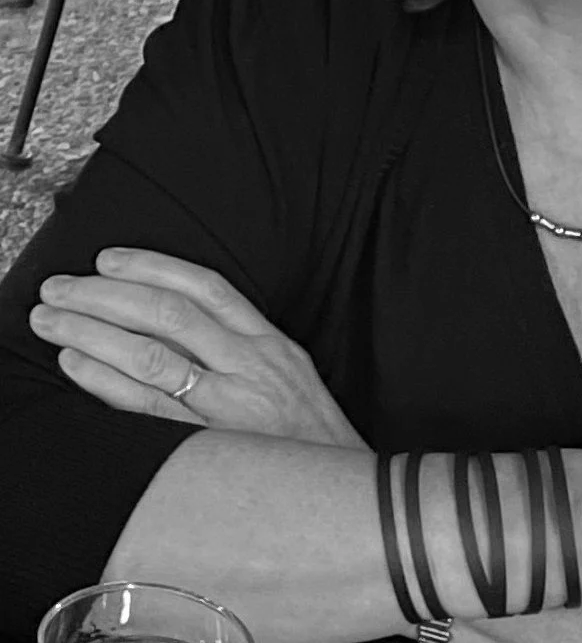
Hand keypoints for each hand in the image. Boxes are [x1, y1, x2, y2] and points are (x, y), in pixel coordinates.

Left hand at [28, 247, 367, 448]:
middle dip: (107, 295)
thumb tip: (178, 328)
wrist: (352, 498)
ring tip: (52, 321)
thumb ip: (245, 351)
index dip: (155, 267)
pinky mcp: (210, 444)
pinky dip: (105, 380)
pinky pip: (147, 406)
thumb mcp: (291, 377)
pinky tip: (75, 364)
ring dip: (93, 332)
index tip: (110, 258)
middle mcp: (251, 365)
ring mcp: (230, 405)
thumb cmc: (311, 444)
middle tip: (60, 287)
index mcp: (271, 343)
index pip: (209, 288)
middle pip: (170, 314)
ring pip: (151, 355)